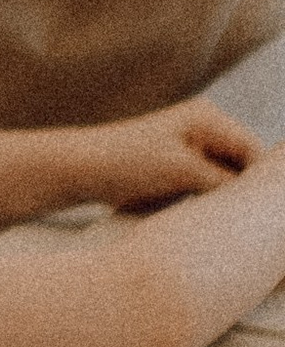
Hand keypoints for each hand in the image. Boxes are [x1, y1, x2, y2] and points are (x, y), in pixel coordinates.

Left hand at [74, 97, 260, 209]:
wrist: (80, 169)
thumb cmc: (128, 163)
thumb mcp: (185, 172)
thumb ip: (227, 182)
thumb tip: (259, 198)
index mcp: (209, 118)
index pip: (256, 153)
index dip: (264, 186)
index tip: (266, 219)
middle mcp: (205, 126)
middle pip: (245, 165)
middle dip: (247, 194)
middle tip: (251, 229)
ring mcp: (193, 146)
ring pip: (229, 179)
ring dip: (229, 201)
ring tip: (227, 227)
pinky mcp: (181, 166)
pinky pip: (210, 186)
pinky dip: (212, 202)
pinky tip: (208, 221)